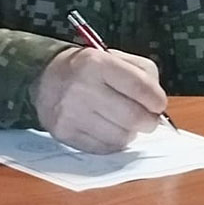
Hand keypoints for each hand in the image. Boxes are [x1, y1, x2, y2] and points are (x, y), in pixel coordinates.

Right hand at [31, 46, 168, 152]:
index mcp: (96, 63)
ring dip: (130, 133)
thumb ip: (143, 74)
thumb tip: (158, 106)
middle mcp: (81, 87)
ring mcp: (71, 113)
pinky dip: (114, 142)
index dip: (157, 100)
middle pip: (133, 117)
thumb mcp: (113, 56)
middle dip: (149, 122)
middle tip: (148, 120)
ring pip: (121, 137)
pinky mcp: (65, 133)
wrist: (44, 76)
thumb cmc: (88, 68)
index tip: (158, 104)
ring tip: (123, 122)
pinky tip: (108, 129)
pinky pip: (104, 148)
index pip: (140, 87)